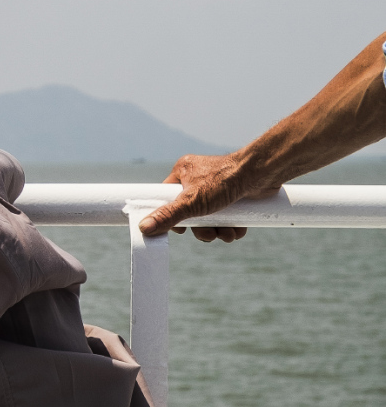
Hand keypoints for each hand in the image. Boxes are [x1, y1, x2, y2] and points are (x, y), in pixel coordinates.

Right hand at [138, 152, 278, 242]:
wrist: (262, 173)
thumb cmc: (224, 180)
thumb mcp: (191, 202)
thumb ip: (168, 216)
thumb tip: (143, 228)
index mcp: (183, 172)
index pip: (167, 197)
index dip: (173, 216)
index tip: (181, 230)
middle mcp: (198, 178)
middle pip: (191, 212)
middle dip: (202, 228)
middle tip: (209, 235)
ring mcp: (217, 187)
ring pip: (210, 217)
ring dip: (219, 230)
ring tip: (227, 234)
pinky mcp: (234, 196)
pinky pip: (226, 216)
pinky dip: (231, 226)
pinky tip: (238, 229)